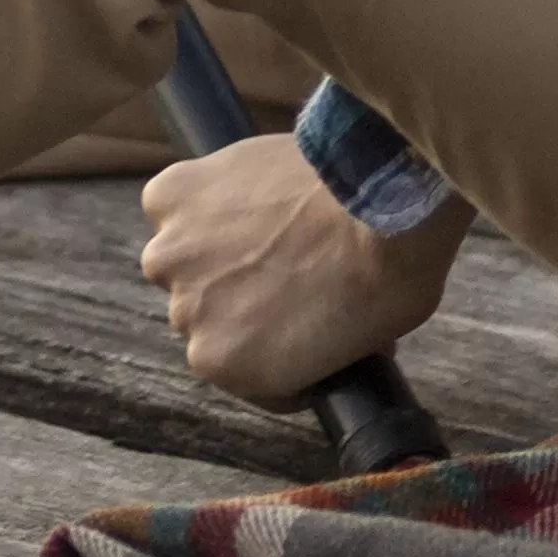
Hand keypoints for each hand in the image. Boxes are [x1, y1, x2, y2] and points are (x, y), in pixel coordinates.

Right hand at [136, 131, 466, 406]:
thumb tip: (316, 330)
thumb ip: (310, 347)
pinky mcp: (169, 198)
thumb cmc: (388, 276)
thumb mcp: (358, 348)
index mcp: (224, 367)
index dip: (270, 336)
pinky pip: (170, 202)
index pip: (235, 359)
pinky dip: (198, 197)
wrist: (386, 200)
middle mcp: (186, 318)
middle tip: (284, 260)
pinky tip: (241, 189)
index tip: (294, 314)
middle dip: (239, 290)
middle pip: (205, 307)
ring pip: (182, 255)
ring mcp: (174, 255)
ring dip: (210, 243)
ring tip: (264, 219)